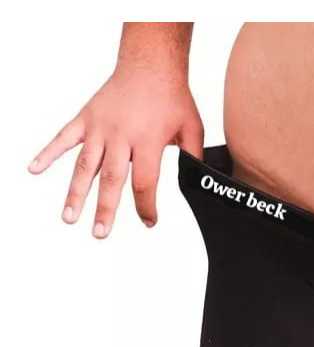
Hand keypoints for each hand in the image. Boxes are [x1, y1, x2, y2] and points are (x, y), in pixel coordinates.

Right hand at [28, 69, 202, 237]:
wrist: (150, 63)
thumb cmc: (172, 96)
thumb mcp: (192, 129)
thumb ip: (193, 158)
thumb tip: (196, 182)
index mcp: (148, 141)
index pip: (145, 183)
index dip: (146, 206)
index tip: (148, 222)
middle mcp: (120, 136)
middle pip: (111, 180)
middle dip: (105, 209)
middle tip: (99, 232)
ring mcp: (100, 127)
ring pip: (85, 165)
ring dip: (75, 193)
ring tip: (69, 217)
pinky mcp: (86, 118)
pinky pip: (63, 138)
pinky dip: (48, 153)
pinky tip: (34, 169)